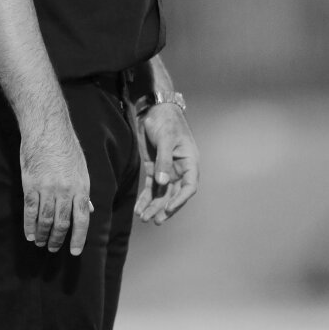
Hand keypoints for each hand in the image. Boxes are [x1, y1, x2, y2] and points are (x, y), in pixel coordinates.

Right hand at [20, 121, 91, 254]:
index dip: (79, 238)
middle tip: (54, 249)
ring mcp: (47, 189)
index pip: (82, 219)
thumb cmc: (67, 148)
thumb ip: (84, 192)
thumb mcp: (82, 169)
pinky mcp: (30, 185)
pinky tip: (30, 234)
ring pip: (46, 220)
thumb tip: (90, 210)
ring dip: (44, 235)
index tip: (75, 252)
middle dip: (58, 239)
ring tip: (42, 243)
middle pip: (63, 223)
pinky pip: (30, 211)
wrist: (47, 129)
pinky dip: (29, 226)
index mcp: (81, 187)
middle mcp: (66, 191)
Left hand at [134, 104, 198, 224]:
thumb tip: (163, 183)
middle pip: (174, 194)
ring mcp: (166, 170)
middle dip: (164, 208)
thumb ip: (164, 161)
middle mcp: (180, 170)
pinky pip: (151, 187)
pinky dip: (145, 198)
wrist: (154, 109)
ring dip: (153, 206)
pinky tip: (139, 208)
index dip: (180, 200)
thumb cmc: (166, 121)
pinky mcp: (154, 169)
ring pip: (162, 193)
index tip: (168, 209)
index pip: (189, 187)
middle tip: (154, 220)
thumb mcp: (166, 140)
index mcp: (190, 162)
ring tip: (144, 218)